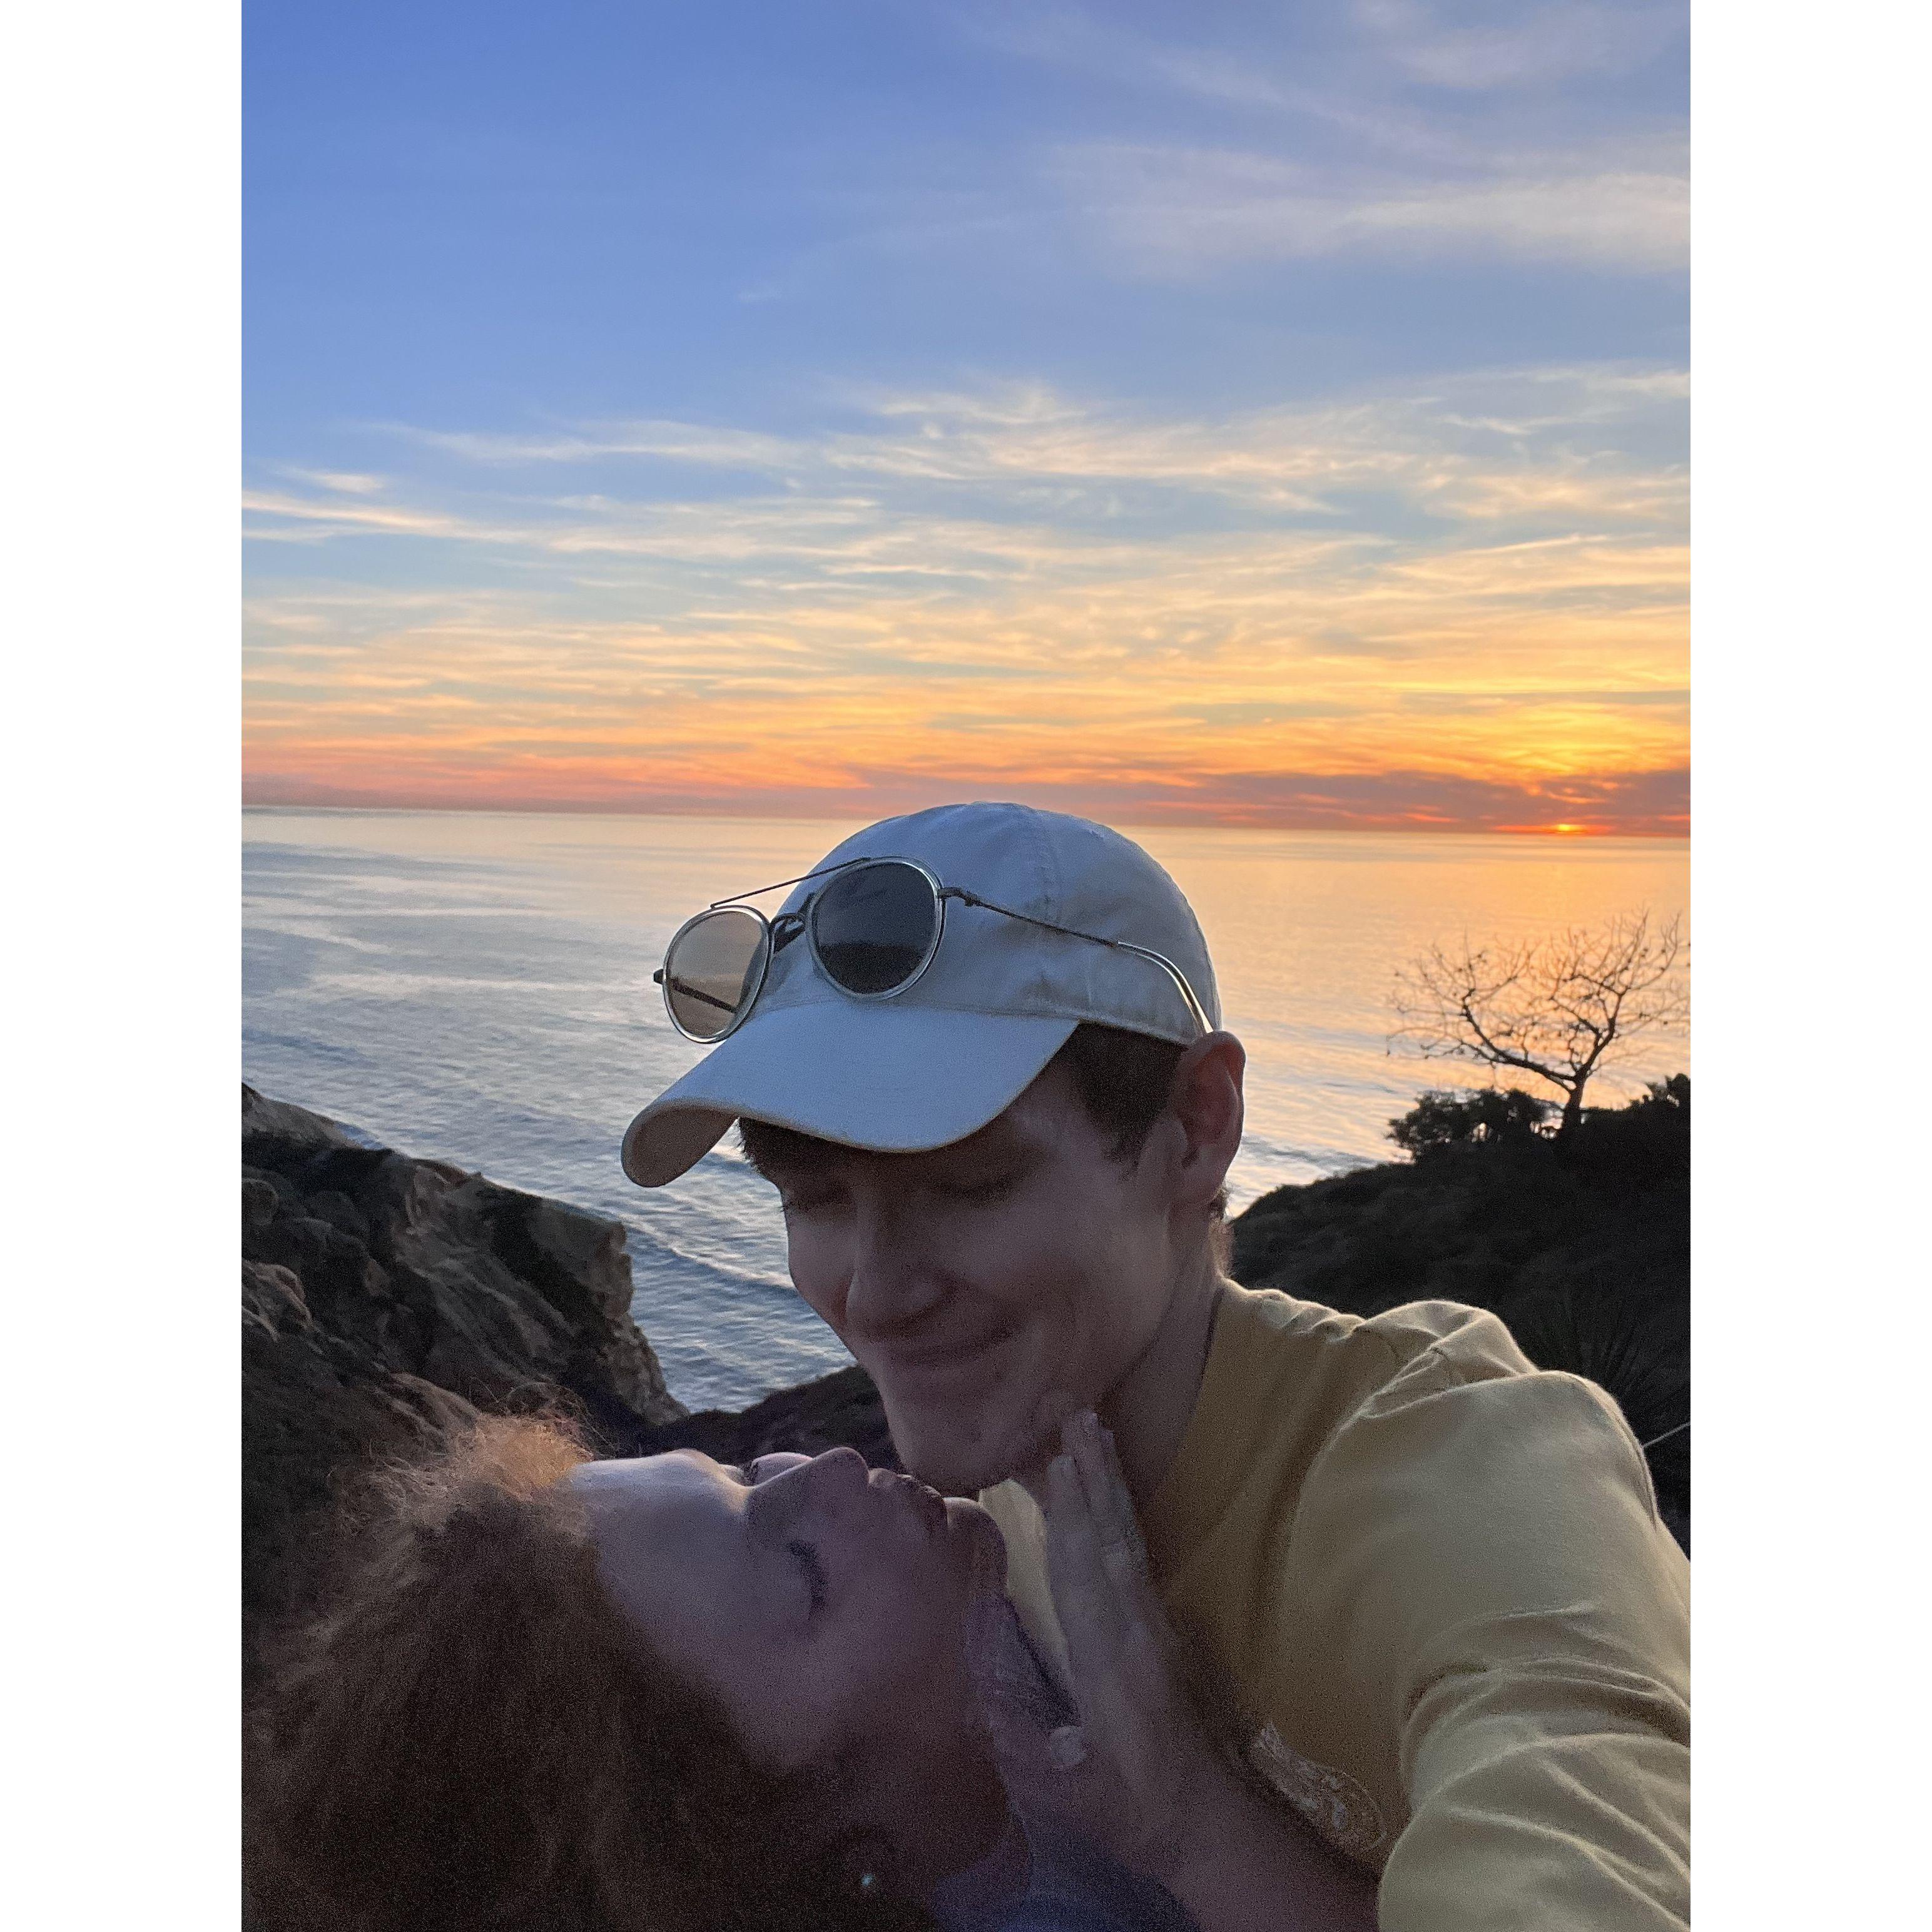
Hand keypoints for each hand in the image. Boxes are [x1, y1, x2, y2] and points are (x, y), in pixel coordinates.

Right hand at [967, 1409, 1242, 1887]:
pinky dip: (1118, 1508)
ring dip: (1108, 1479)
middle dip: (1092, 1474)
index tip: (1058, 1463)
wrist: (1200, 1819)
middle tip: (1077, 1412)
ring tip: (1094, 1426)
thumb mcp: (1068, 1793)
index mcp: (1109, 1664)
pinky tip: (1108, 1483)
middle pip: (1107, 1537)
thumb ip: (1021, 1747)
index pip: (1083, 1576)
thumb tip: (964, 1697)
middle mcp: (1134, 1630)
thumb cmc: (1126, 1808)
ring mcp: (1150, 1623)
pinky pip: (1132, 1551)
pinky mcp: (1154, 1625)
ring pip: (1124, 1536)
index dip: (1069, 1518)